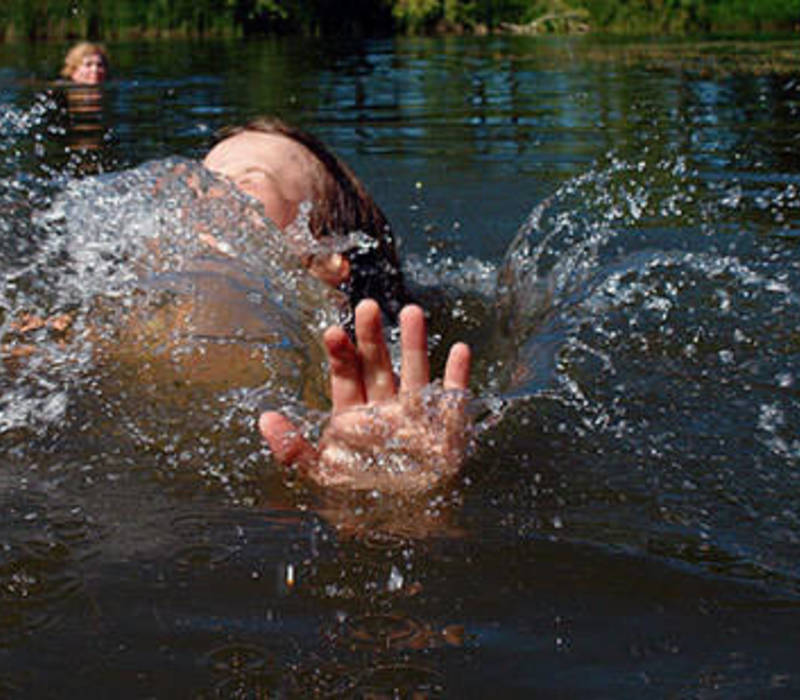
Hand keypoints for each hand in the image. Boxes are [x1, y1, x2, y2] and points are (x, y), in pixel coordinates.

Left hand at [259, 299, 471, 492]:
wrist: (403, 530)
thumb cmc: (359, 502)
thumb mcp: (321, 476)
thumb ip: (293, 450)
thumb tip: (265, 418)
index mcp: (354, 416)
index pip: (345, 376)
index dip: (340, 353)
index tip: (333, 331)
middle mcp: (384, 409)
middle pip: (378, 365)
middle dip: (372, 336)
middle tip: (366, 306)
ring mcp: (416, 416)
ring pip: (414, 372)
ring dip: (414, 343)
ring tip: (411, 311)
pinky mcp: (445, 428)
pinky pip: (453, 398)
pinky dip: (458, 376)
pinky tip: (461, 351)